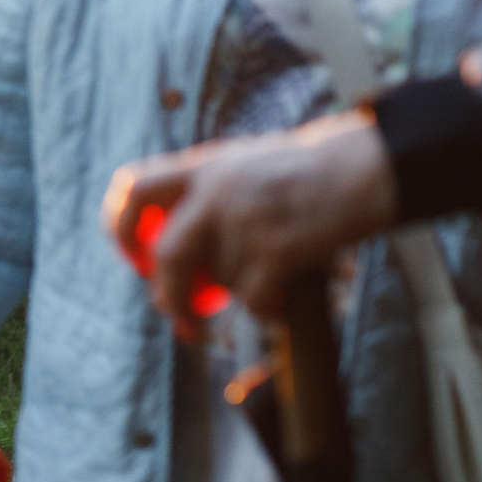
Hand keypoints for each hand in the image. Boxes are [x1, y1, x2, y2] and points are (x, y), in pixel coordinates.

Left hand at [101, 110, 395, 331]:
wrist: (361, 170)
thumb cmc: (305, 170)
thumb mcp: (242, 163)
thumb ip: (206, 192)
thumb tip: (176, 246)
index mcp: (202, 167)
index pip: (133, 189)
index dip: (120, 225)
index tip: (132, 255)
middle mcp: (215, 193)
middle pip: (165, 254)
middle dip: (168, 295)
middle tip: (178, 318)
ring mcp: (245, 221)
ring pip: (222, 282)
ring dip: (243, 294)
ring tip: (271, 282)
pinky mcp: (277, 249)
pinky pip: (255, 301)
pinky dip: (266, 311)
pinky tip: (282, 301)